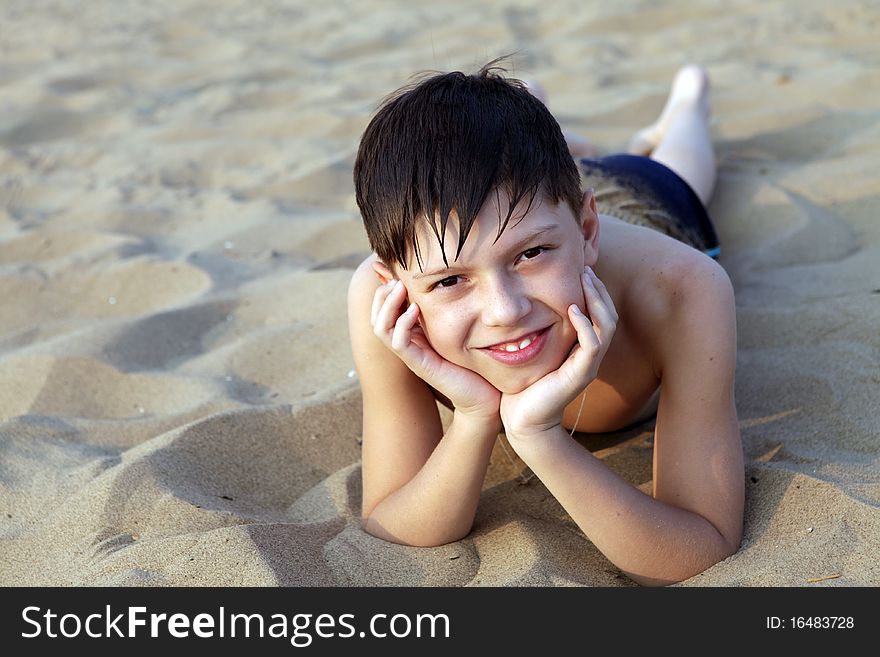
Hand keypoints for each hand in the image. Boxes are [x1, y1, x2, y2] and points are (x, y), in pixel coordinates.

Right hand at [371, 278, 501, 423]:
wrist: (485, 394)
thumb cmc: (472, 358)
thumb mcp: (457, 324)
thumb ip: (445, 305)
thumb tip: (438, 278)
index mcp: (412, 331)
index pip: (383, 307)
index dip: (386, 288)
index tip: (400, 271)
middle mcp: (406, 343)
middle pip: (376, 316)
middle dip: (382, 294)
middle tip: (397, 277)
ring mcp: (411, 354)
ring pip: (381, 328)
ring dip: (387, 305)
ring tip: (400, 288)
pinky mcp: (420, 365)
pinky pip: (399, 343)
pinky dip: (402, 324)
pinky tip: (415, 310)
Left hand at [500, 266, 617, 440]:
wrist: (522, 421)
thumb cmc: (523, 386)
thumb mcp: (532, 349)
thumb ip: (536, 329)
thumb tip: (525, 303)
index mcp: (582, 349)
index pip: (599, 313)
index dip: (594, 291)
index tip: (580, 269)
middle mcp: (590, 356)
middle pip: (609, 314)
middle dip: (598, 290)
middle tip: (586, 268)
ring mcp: (588, 365)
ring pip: (607, 326)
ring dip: (597, 300)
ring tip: (585, 280)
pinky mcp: (580, 375)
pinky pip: (593, 345)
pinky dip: (586, 325)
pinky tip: (573, 310)